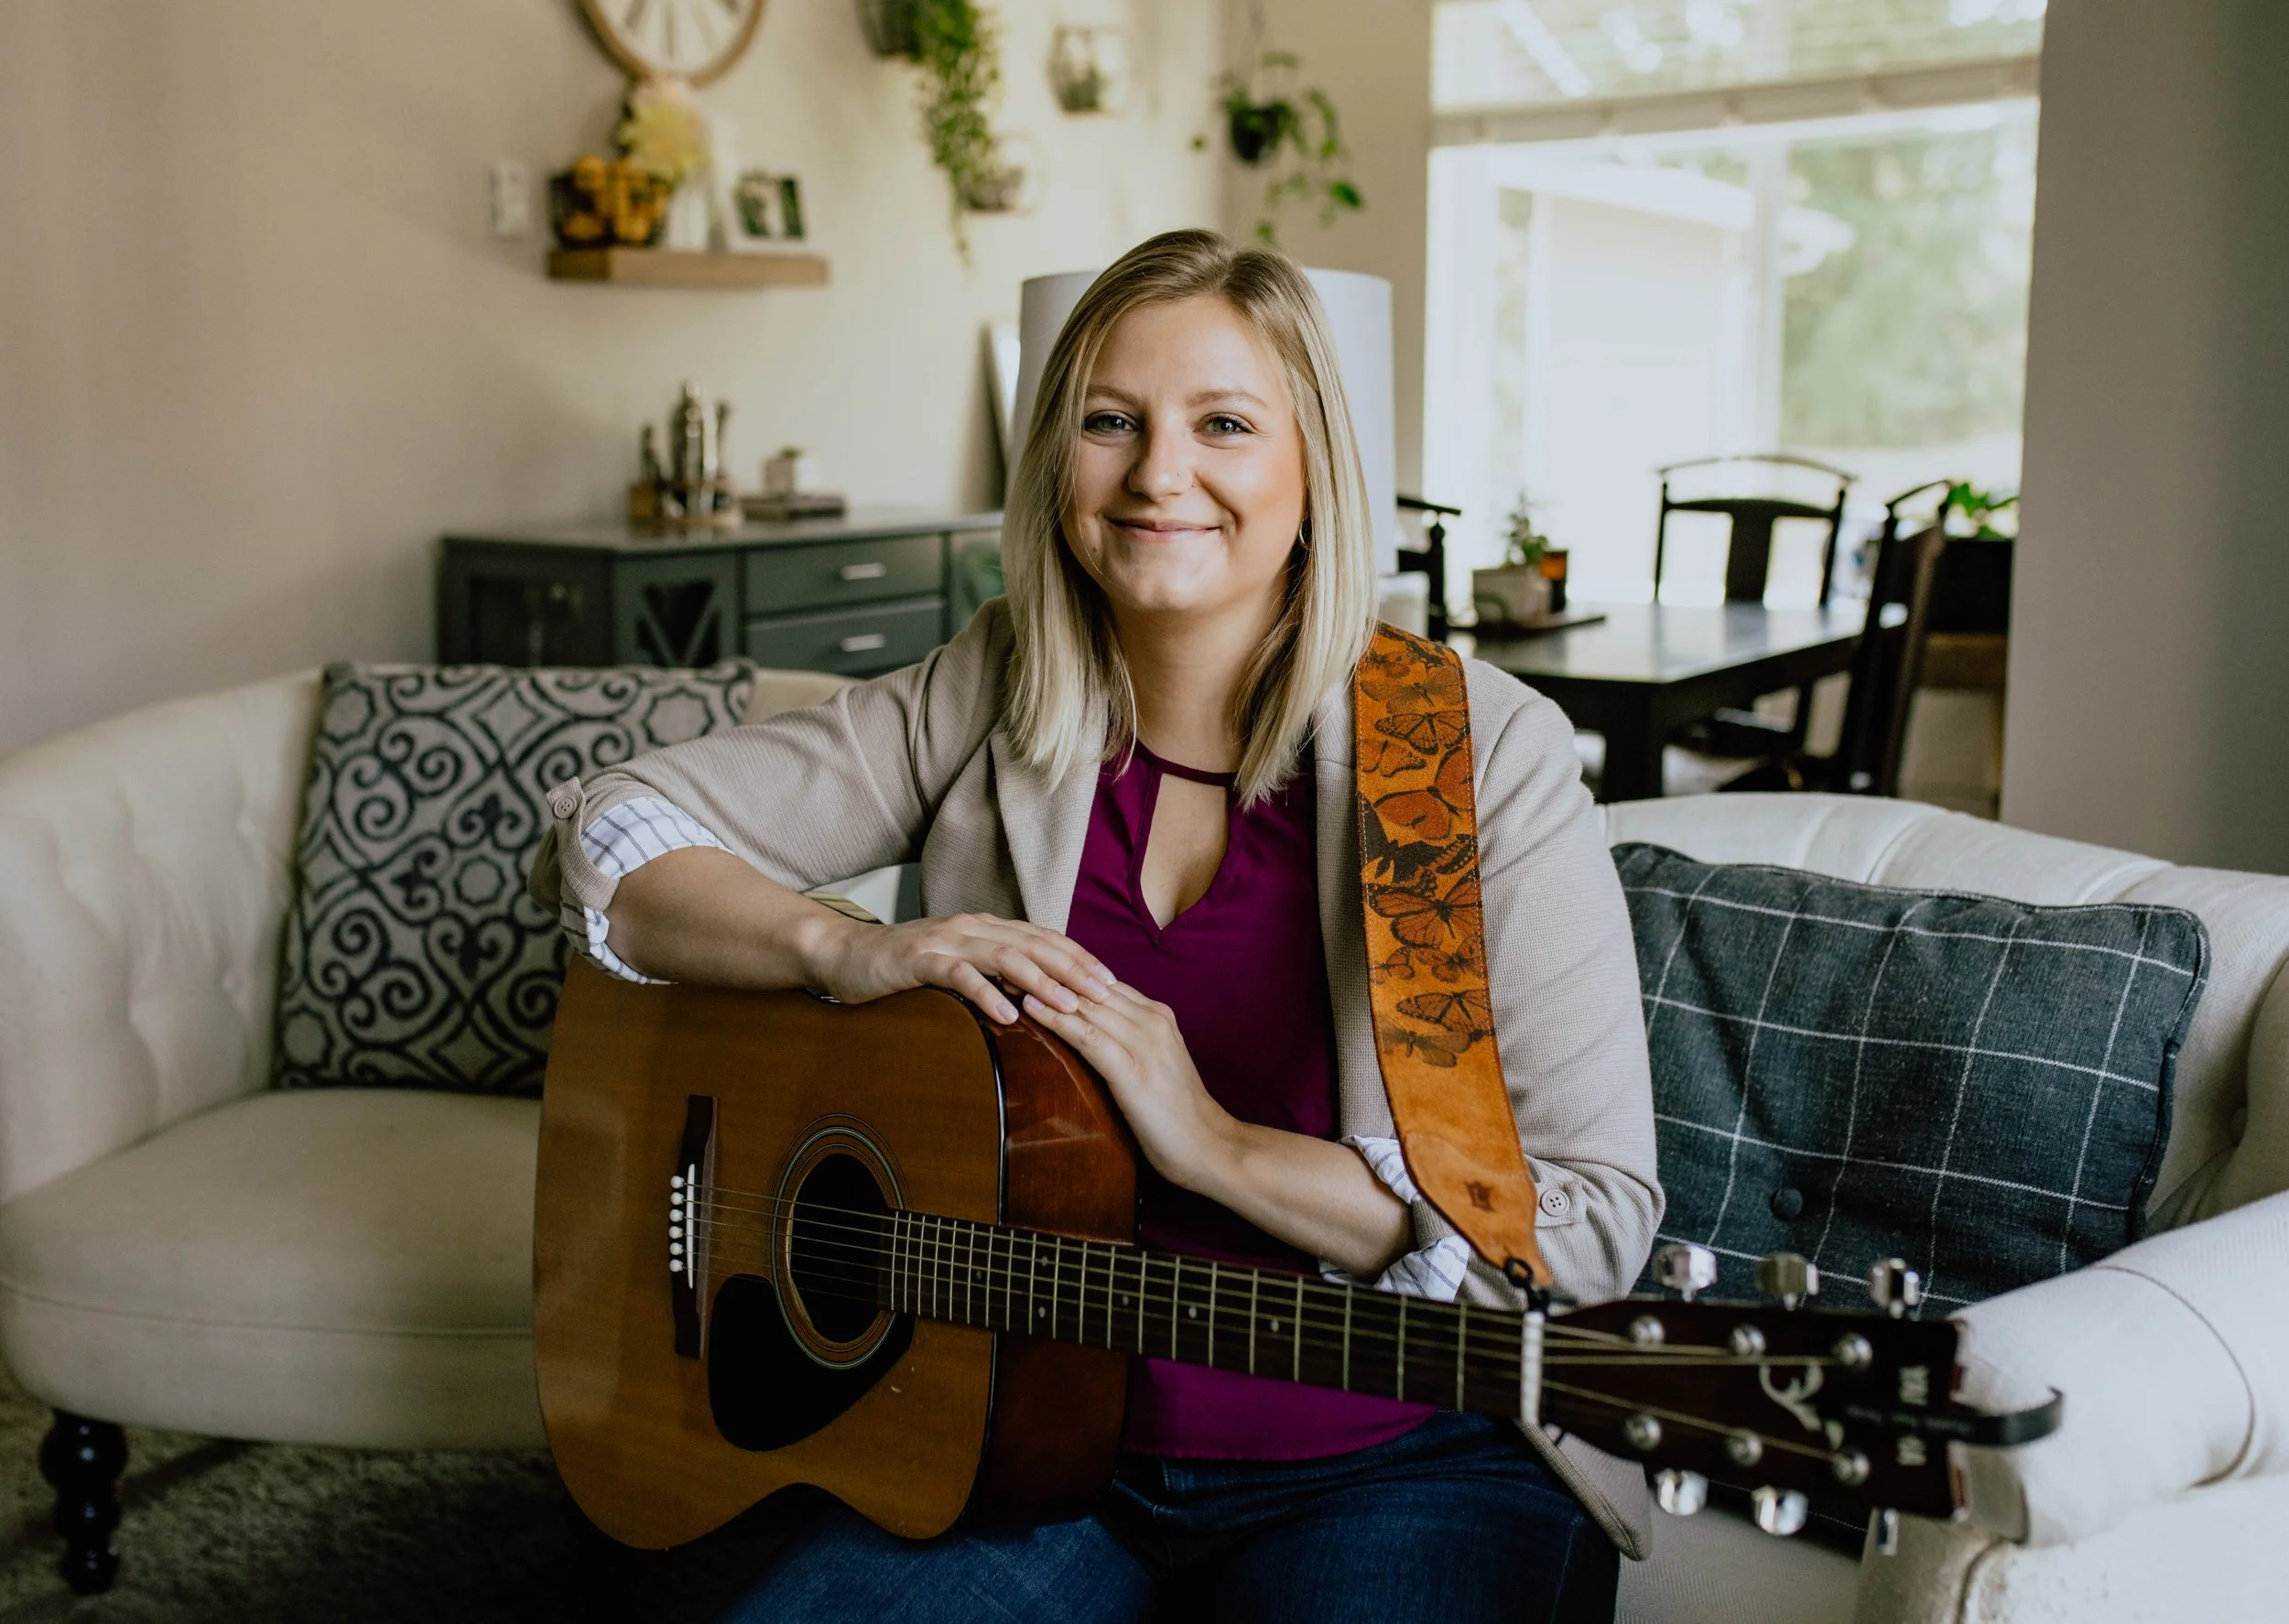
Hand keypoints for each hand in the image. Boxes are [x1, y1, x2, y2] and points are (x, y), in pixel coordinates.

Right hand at [808, 911, 1113, 1025]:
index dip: (1079, 958)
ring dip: (1041, 981)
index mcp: (987, 928)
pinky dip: (986, 994)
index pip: (1045, 939)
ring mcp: (946, 940)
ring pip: (1004, 956)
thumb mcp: (958, 967)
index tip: (1112, 982)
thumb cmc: (905, 968)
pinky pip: (959, 976)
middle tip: (1105, 993)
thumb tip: (1039, 998)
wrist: (844, 955)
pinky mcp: (919, 960)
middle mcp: (973, 928)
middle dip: (1074, 969)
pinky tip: (1009, 1015)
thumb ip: (994, 973)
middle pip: (1035, 944)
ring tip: (1069, 1006)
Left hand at [1021, 982, 1413, 1274]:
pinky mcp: (1133, 1068)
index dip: (1063, 970)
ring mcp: (1144, 1041)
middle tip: (1006, 958)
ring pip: (1085, 1003)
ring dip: (1043, 987)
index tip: (1027, 959)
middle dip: (1047, 970)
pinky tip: (1030, 1008)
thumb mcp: (1155, 1067)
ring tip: (1006, 973)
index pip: (1101, 982)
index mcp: (1156, 1016)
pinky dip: (1057, 1018)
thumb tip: (1089, 1037)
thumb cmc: (1179, 1116)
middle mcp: (1151, 1019)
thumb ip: (1128, 1044)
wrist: (1211, 1147)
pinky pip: (1087, 1035)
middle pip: (1089, 985)